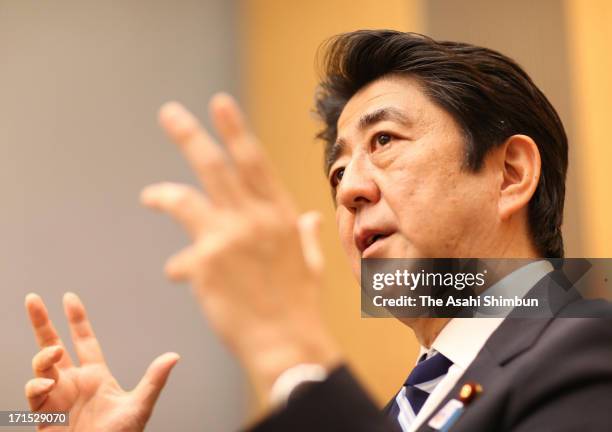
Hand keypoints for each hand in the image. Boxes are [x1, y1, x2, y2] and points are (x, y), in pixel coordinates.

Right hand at [24, 293, 178, 430]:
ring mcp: (57, 396)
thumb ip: (154, 380)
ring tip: (53, 353)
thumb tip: (175, 356)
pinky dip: (38, 385)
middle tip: (33, 299)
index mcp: (95, 375)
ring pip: (41, 366)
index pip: (84, 341)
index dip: (77, 319)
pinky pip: (34, 392)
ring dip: (44, 356)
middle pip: (52, 345)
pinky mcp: (44, 413)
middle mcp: (74, 382)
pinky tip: (48, 385)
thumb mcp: (139, 406)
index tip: (69, 298)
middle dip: (42, 323)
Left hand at [141, 94, 340, 407]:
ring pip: (184, 199)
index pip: (254, 162)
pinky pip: (180, 258)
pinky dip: (179, 266)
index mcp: (281, 214)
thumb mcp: (309, 263)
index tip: (219, 104)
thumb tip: (314, 217)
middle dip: (189, 135)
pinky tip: (178, 273)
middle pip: (215, 166)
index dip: (235, 130)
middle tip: (168, 112)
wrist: (285, 343)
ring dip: (162, 194)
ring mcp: (227, 238)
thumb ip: (308, 234)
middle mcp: (254, 218)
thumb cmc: (300, 304)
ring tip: (149, 195)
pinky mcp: (205, 263)